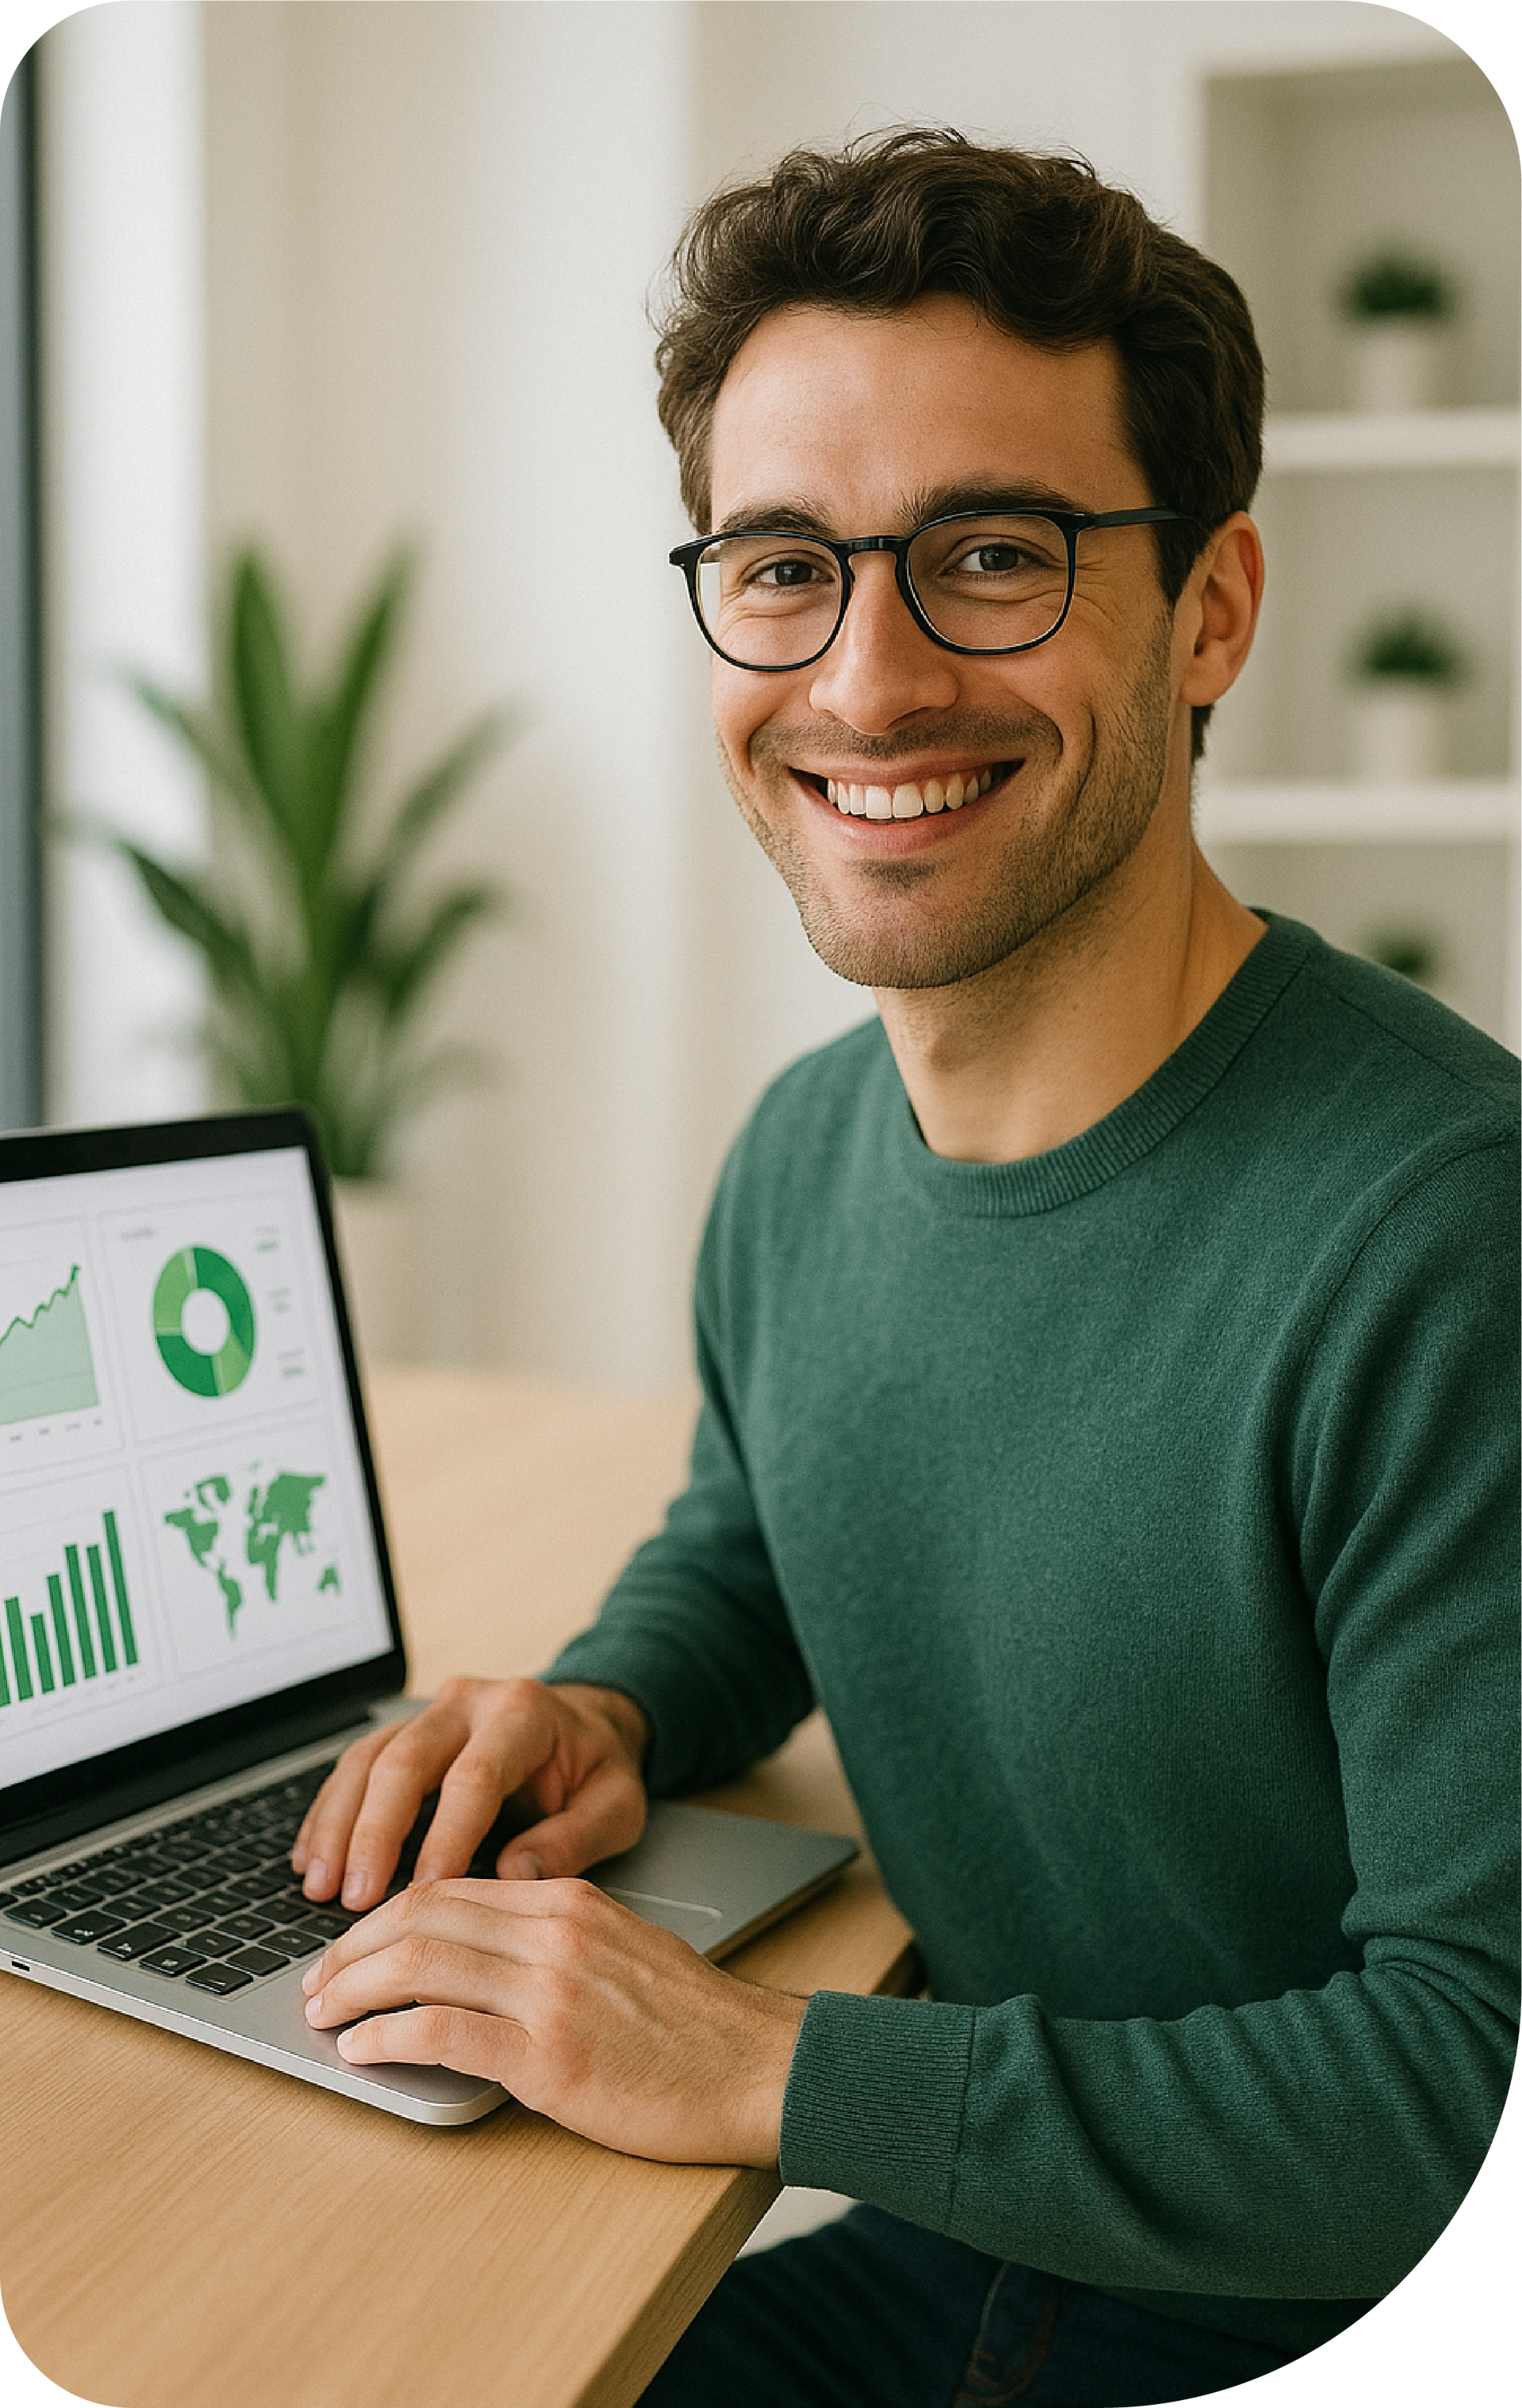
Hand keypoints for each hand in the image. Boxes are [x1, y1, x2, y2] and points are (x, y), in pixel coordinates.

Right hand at [291, 1676, 649, 1909]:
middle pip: (404, 1761)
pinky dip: (328, 1814)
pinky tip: (309, 1857)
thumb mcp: (618, 1804)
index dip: (445, 1836)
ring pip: (367, 1760)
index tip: (424, 1892)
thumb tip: (514, 1877)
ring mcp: (430, 1713)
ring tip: (318, 1886)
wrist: (588, 1725)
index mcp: (523, 1714)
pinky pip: (355, 1767)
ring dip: (337, 1826)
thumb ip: (575, 1839)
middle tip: (352, 1898)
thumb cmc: (598, 1770)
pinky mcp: (404, 1732)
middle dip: (372, 1833)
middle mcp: (469, 1703)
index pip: (474, 1776)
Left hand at [302, 1875, 806, 2166]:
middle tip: (315, 1982)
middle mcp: (553, 1933)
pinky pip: (442, 2031)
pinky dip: (387, 2038)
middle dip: (351, 1949)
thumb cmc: (694, 2024)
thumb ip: (551, 1941)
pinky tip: (363, 2051)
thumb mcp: (621, 1950)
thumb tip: (474, 1958)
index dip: (384, 1916)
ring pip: (419, 1965)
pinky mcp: (549, 2056)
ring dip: (352, 1990)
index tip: (350, 1947)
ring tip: (322, 2015)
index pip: (449, 1888)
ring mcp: (550, 1992)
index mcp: (568, 1901)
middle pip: (420, 1917)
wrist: (760, 2067)